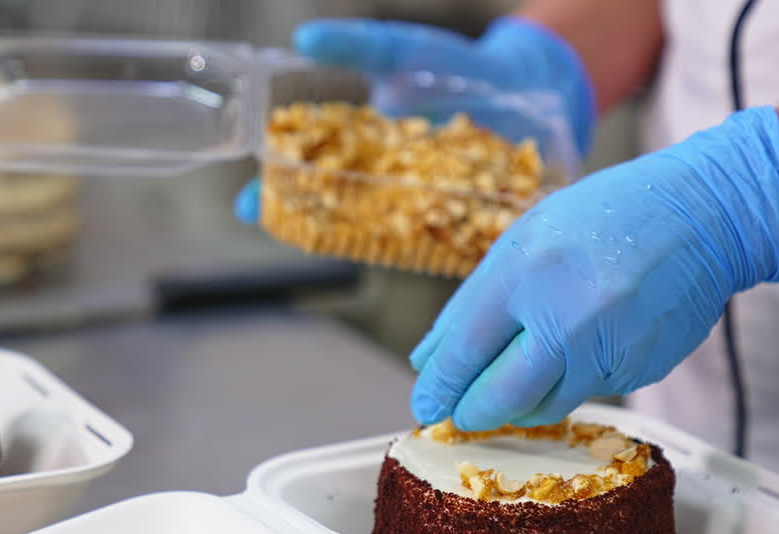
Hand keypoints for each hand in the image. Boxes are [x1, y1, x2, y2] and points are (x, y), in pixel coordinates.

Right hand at [234, 16, 595, 223]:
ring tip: (350, 241)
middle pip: (341, 215)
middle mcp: (390, 189)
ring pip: (391, 234)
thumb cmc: (455, 67)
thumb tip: (305, 38)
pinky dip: (445, 247)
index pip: (309, 180)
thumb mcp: (401, 51)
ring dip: (371, 239)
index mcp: (365, 155)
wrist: (530, 82)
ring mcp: (430, 209)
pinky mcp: (476, 222)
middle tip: (288, 227)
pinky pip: (455, 243)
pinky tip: (431, 250)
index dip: (277, 195)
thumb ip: (358, 48)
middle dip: (311, 223)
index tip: (248, 206)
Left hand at [408, 107, 778, 430]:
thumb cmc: (606, 216)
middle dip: (473, 413)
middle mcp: (564, 315)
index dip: (440, 386)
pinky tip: (576, 355)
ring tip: (512, 391)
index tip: (426, 406)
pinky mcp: (638, 368)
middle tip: (462, 416)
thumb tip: (430, 360)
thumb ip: (476, 301)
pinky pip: (589, 393)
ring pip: (545, 406)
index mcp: (525, 271)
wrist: (704, 214)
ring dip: (520, 406)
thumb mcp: (528, 238)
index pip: (465, 349)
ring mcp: (606, 347)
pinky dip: (570, 384)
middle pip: (500, 396)